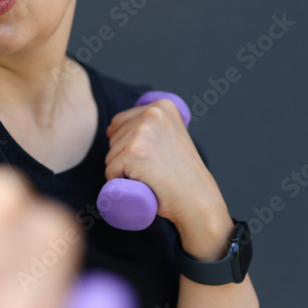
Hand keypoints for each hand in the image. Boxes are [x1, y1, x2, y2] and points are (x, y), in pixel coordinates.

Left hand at [104, 98, 232, 259]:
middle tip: (154, 169)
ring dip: (123, 171)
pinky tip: (141, 184)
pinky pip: (110, 171)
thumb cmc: (183, 175)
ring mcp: (142, 134)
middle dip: (125, 158)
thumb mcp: (171, 137)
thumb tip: (109, 129)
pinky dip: (118, 183)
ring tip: (151, 176)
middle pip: (113, 139)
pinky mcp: (133, 154)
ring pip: (110, 156)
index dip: (127, 145)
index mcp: (162, 107)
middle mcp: (151, 114)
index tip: (152, 157)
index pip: (120, 122)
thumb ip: (147, 125)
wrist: (198, 201)